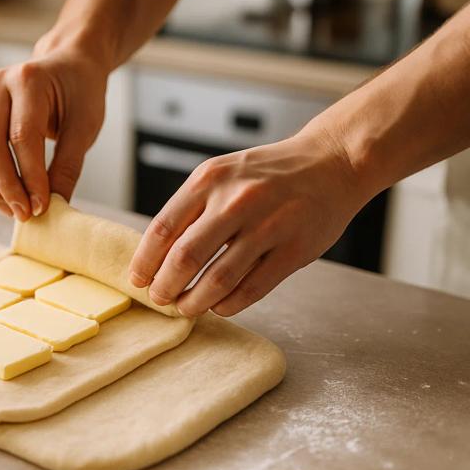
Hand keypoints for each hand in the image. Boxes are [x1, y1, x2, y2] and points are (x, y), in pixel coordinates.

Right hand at [0, 50, 106, 220]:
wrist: (69, 67)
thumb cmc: (80, 93)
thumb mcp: (85, 127)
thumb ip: (68, 166)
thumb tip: (54, 207)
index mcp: (28, 79)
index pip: (22, 136)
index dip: (30, 176)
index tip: (42, 206)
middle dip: (5, 186)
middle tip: (25, 214)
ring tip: (12, 210)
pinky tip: (4, 196)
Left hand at [128, 132, 366, 316]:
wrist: (332, 162)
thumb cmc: (268, 174)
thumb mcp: (222, 174)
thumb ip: (191, 208)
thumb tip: (156, 255)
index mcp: (210, 179)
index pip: (163, 228)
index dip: (145, 262)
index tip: (138, 280)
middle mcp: (237, 200)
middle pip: (185, 257)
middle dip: (166, 286)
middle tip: (160, 299)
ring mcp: (268, 226)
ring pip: (218, 279)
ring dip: (195, 301)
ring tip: (186, 307)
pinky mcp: (294, 250)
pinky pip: (252, 288)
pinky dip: (229, 304)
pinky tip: (219, 305)